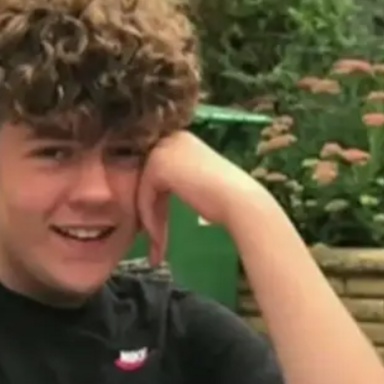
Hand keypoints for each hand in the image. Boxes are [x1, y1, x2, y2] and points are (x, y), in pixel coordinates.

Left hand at [136, 131, 270, 266]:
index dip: (154, 199)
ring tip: (157, 245)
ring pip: (143, 189)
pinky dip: (149, 218)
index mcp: (181, 138)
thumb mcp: (196, 180)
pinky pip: (144, 196)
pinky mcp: (157, 166)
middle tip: (154, 238)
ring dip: (150, 219)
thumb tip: (155, 193)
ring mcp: (163, 149)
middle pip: (148, 179)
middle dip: (149, 210)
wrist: (239, 200)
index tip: (157, 226)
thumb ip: (177, 179)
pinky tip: (158, 239)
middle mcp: (170, 138)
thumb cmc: (226, 197)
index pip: (156, 170)